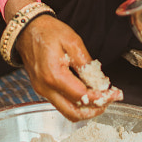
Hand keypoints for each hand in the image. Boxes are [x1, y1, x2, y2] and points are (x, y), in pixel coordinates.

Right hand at [4, 0, 119, 120]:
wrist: (27, 29)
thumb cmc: (48, 32)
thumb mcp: (72, 41)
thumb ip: (86, 63)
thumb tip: (99, 81)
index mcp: (53, 75)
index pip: (81, 96)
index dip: (101, 97)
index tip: (114, 94)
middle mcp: (45, 88)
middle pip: (73, 113)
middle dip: (95, 110)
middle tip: (109, 100)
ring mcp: (42, 91)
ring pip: (67, 111)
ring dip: (86, 109)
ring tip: (101, 97)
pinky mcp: (42, 89)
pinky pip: (61, 103)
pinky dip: (76, 103)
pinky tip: (87, 92)